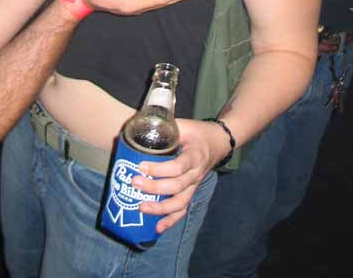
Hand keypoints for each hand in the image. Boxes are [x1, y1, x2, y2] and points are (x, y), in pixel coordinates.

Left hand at [132, 118, 228, 232]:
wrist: (218, 142)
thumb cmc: (198, 132)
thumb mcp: (184, 125)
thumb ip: (165, 126)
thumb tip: (141, 127)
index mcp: (194, 155)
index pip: (177, 167)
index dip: (159, 170)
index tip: (141, 166)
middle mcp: (196, 173)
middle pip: (176, 186)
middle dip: (154, 188)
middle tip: (134, 183)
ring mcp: (194, 185)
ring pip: (180, 202)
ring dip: (160, 208)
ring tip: (141, 207)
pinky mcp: (191, 192)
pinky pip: (183, 209)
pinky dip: (171, 220)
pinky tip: (157, 227)